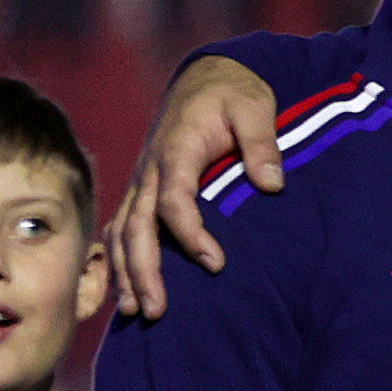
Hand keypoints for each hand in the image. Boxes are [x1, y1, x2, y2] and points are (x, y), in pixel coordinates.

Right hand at [114, 55, 280, 319]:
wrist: (207, 76)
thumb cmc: (234, 93)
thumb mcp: (256, 106)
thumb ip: (262, 143)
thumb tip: (273, 183)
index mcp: (177, 150)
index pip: (173, 201)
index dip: (190, 235)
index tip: (216, 263)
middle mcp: (150, 169)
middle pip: (136, 226)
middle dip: (142, 271)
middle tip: (156, 312)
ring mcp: (142, 180)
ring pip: (121, 232)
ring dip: (125, 273)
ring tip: (134, 313)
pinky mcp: (143, 189)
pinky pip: (121, 228)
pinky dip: (118, 259)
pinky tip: (124, 290)